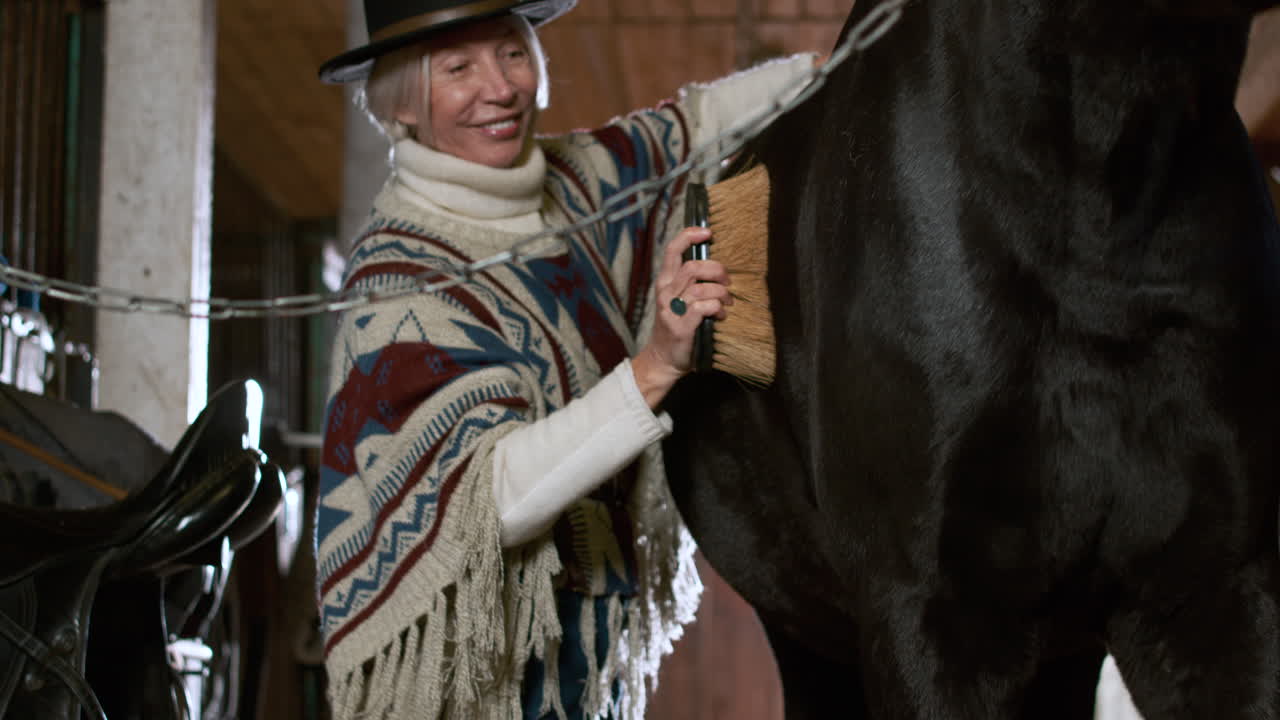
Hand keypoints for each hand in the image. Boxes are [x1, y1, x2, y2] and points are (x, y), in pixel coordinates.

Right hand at [632, 226, 731, 408]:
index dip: (689, 236)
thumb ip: (690, 283)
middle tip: (727, 281)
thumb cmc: (676, 327)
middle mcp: (665, 293)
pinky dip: (717, 308)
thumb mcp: (678, 300)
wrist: (663, 360)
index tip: (707, 232)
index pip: (673, 250)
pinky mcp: (681, 326)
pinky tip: (720, 315)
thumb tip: (717, 266)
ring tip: (727, 302)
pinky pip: (703, 307)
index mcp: (665, 282)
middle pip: (692, 266)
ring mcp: (671, 310)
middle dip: (717, 270)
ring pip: (701, 287)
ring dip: (721, 293)